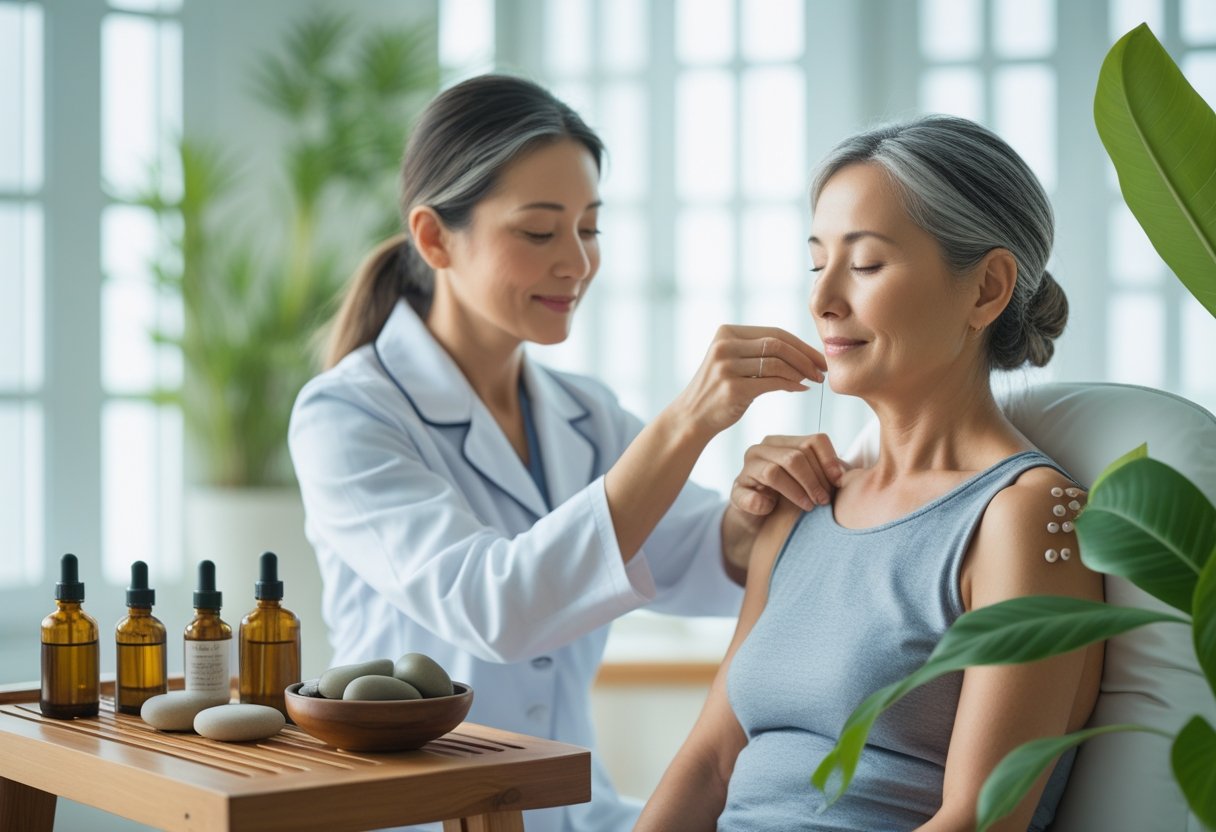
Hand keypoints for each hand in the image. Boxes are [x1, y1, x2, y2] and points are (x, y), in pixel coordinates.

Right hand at [671, 326, 826, 439]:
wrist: (692, 417)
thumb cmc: (719, 391)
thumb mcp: (734, 363)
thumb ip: (761, 353)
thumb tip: (804, 354)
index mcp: (726, 332)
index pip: (774, 333)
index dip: (802, 345)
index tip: (820, 357)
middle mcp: (724, 346)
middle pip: (778, 345)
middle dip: (806, 357)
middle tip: (822, 370)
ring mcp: (726, 367)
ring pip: (777, 363)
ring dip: (802, 372)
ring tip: (813, 381)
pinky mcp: (732, 388)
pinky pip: (772, 382)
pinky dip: (792, 385)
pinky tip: (800, 389)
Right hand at [720, 433, 846, 572]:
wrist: (760, 521)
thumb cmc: (789, 497)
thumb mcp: (809, 481)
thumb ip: (825, 473)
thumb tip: (843, 476)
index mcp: (783, 442)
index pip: (813, 440)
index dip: (829, 460)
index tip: (839, 482)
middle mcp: (762, 449)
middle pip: (796, 456)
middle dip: (815, 480)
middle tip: (824, 501)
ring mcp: (746, 469)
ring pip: (774, 472)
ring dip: (796, 492)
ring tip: (809, 507)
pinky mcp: (736, 491)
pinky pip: (749, 496)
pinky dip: (762, 505)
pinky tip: (771, 510)